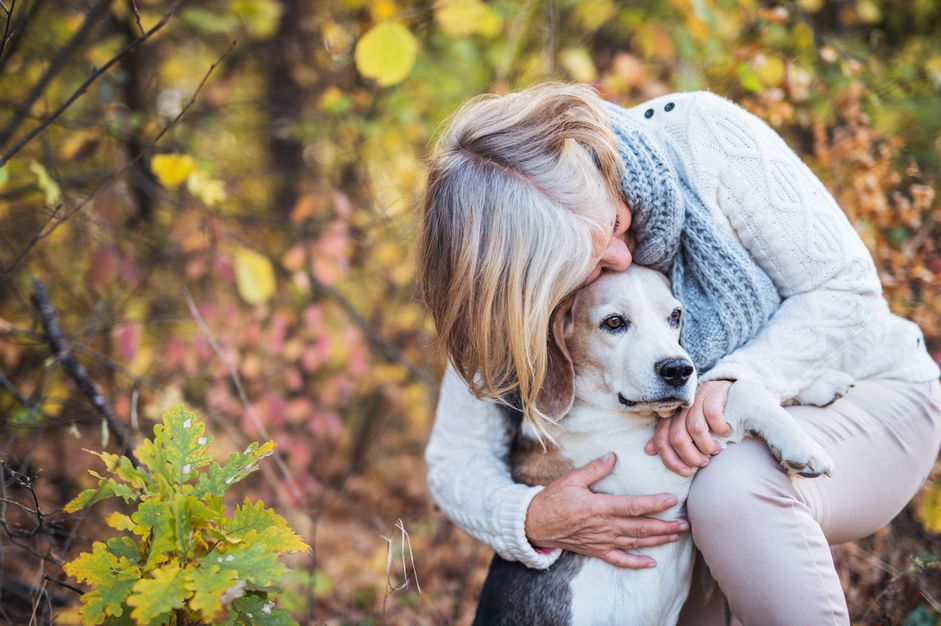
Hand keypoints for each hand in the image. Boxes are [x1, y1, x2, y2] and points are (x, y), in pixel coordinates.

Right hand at [525, 452, 688, 568]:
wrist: (534, 524)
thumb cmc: (551, 499)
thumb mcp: (571, 480)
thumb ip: (594, 469)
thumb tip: (612, 456)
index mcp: (599, 507)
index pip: (633, 506)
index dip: (654, 504)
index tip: (671, 500)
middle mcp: (604, 527)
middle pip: (640, 528)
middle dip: (665, 526)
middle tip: (685, 524)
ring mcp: (601, 541)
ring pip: (635, 543)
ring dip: (657, 541)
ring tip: (676, 536)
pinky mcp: (596, 551)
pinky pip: (619, 560)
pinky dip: (636, 563)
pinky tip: (651, 563)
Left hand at [644, 380, 732, 475]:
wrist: (732, 392)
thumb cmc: (709, 418)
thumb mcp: (688, 428)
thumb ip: (669, 438)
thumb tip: (649, 450)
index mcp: (672, 416)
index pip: (661, 440)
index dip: (671, 459)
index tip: (685, 471)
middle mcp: (681, 407)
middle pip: (677, 438)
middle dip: (691, 456)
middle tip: (704, 462)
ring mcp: (697, 398)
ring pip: (695, 429)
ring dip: (707, 446)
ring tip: (715, 450)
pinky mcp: (713, 393)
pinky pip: (712, 415)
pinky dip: (720, 428)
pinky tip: (725, 432)